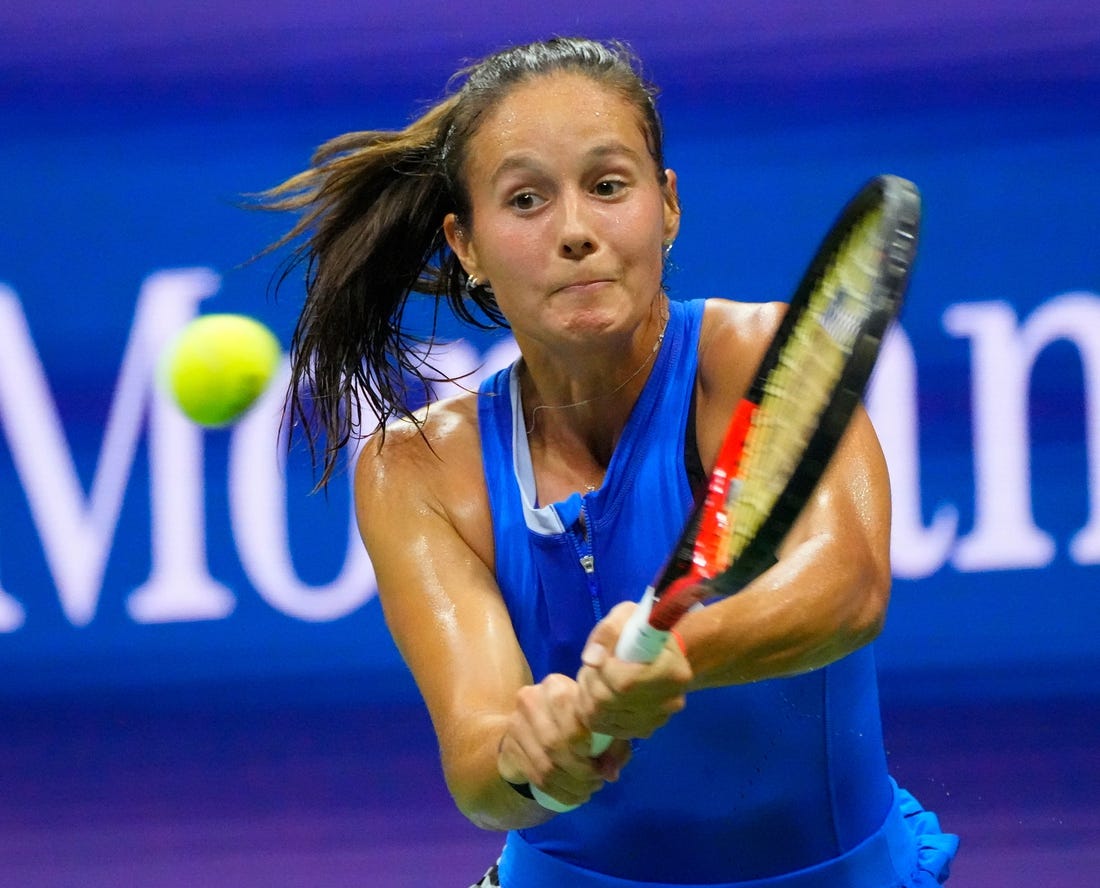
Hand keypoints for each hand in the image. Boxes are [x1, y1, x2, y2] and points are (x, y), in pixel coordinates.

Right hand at [497, 673, 630, 808]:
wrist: (532, 726)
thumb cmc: (576, 722)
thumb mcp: (599, 727)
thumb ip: (613, 746)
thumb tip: (610, 773)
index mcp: (557, 686)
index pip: (572, 718)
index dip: (588, 747)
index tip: (601, 763)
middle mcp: (531, 698)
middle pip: (556, 743)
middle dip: (581, 771)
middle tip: (596, 782)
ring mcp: (516, 722)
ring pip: (546, 765)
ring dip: (571, 786)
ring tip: (586, 791)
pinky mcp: (508, 746)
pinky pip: (535, 777)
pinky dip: (558, 792)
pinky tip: (571, 795)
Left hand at [576, 602, 691, 739]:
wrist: (659, 652)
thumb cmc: (643, 629)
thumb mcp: (628, 615)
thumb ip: (609, 631)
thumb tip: (591, 660)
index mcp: (673, 671)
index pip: (625, 683)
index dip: (603, 669)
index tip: (603, 654)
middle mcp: (669, 702)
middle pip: (609, 702)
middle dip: (591, 680)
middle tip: (593, 665)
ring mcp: (656, 721)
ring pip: (600, 716)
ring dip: (587, 694)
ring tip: (595, 676)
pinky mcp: (642, 731)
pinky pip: (602, 727)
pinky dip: (591, 710)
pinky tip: (599, 692)